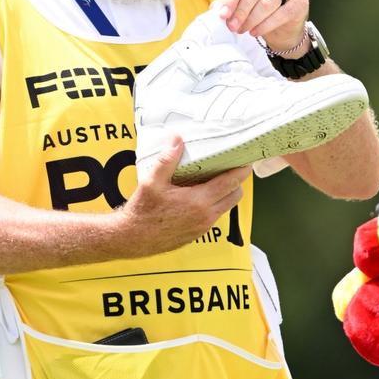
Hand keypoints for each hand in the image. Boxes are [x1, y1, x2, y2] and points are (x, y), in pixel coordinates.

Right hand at [119, 135, 250, 256]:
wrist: (132, 238)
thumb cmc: (142, 212)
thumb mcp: (152, 182)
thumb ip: (167, 160)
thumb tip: (177, 140)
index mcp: (198, 201)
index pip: (231, 183)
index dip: (241, 171)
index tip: (246, 161)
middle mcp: (205, 216)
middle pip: (235, 196)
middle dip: (237, 182)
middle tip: (230, 168)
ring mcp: (203, 227)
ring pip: (226, 207)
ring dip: (226, 193)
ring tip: (215, 180)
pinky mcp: (197, 233)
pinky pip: (215, 216)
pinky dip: (215, 204)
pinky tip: (200, 195)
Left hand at [212, 0, 307, 52]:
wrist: (283, 23)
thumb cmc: (259, 6)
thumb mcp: (241, 1)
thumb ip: (229, 2)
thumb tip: (216, 9)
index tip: (222, 14)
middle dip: (241, 10)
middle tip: (232, 25)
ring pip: (269, 2)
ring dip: (252, 19)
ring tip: (242, 30)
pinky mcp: (302, 1)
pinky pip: (282, 13)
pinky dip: (266, 25)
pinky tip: (255, 32)